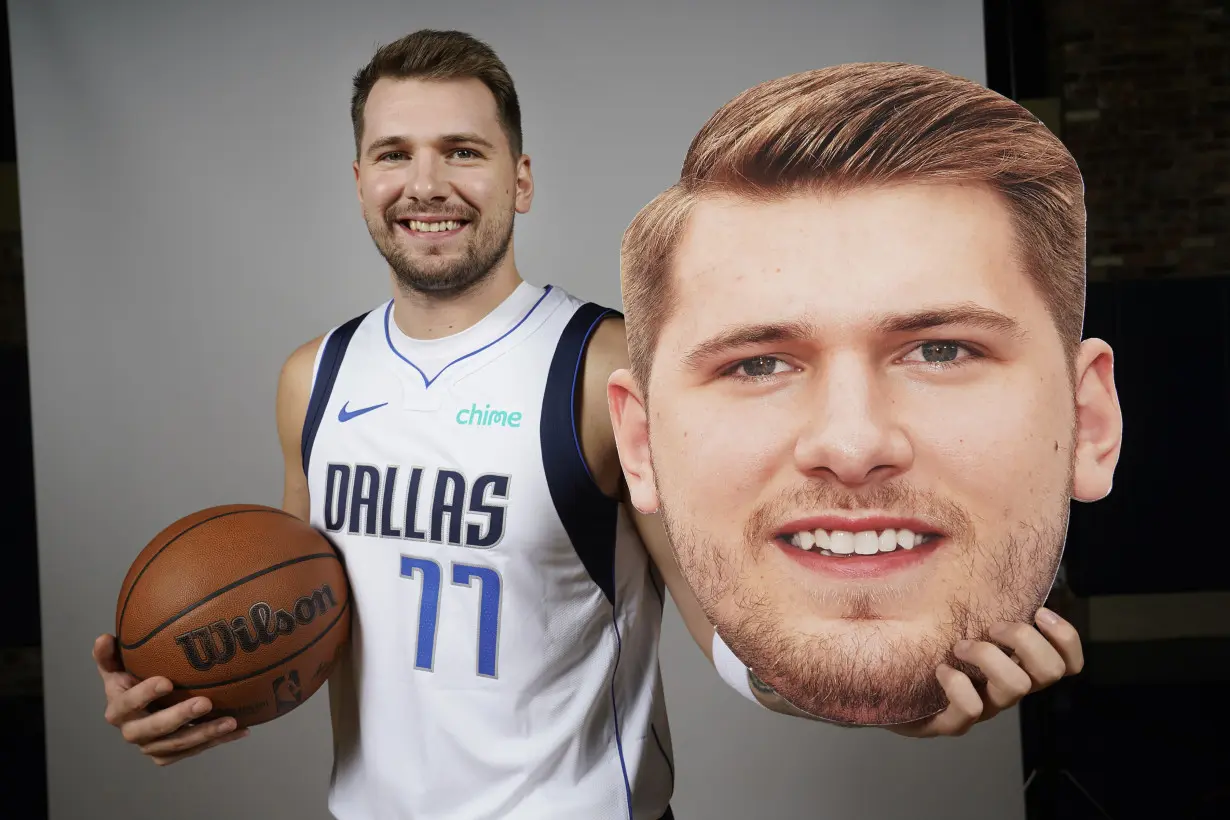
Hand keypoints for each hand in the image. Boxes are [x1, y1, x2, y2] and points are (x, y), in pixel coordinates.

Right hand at [95, 633, 247, 764]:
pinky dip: (218, 741)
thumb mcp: (117, 665)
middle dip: (179, 718)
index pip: (128, 703)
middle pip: (154, 730)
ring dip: (205, 734)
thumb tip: (103, 638)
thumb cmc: (131, 679)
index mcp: (118, 709)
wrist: (140, 707)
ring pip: (178, 745)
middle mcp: (132, 731)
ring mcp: (151, 746)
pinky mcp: (168, 754)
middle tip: (205, 703)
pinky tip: (241, 729)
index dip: (145, 694)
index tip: (166, 681)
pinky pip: (194, 750)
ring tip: (231, 722)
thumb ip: (108, 654)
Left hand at [888, 607, 1082, 737]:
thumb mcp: (955, 614)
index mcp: (1015, 663)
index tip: (1038, 612)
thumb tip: (989, 554)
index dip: (1065, 638)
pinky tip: (940, 670)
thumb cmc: (924, 640)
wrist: (882, 682)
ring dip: (988, 657)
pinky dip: (958, 686)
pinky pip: (970, 711)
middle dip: (1025, 640)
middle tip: (992, 626)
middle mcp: (1005, 687)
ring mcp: (982, 707)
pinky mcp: (949, 723)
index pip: (1068, 662)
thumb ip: (978, 596)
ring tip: (958, 645)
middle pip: (1050, 672)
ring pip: (1015, 688)